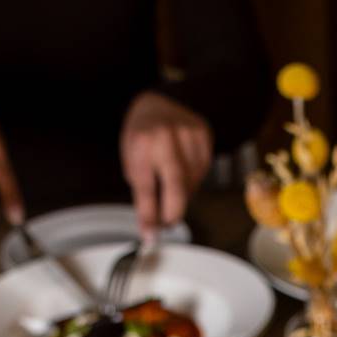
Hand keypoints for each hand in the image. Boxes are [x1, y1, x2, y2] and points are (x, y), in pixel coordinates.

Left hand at [120, 91, 212, 236]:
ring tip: (171, 183)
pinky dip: (192, 179)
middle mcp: (166, 137)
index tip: (151, 235)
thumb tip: (152, 224)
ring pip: (191, 183)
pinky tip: (183, 169)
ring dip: (182, 194)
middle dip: (173, 212)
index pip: (146, 187)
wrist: (160, 101)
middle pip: (177, 187)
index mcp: (142, 143)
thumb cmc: (142, 134)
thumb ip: (143, 189)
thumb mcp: (131, 157)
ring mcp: (189, 135)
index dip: (149, 215)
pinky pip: (202, 172)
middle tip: (168, 223)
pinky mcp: (204, 137)